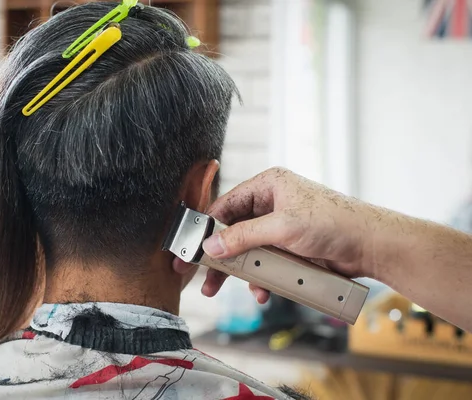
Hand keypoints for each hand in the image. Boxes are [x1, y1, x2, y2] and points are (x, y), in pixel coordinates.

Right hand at [174, 167, 381, 302]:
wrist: (372, 246)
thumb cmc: (335, 223)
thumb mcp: (283, 227)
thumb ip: (244, 236)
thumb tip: (212, 245)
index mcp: (268, 186)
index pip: (226, 206)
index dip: (206, 228)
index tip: (189, 249)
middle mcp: (272, 203)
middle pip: (233, 231)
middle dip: (219, 257)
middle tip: (201, 279)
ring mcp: (281, 226)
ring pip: (248, 250)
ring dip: (239, 272)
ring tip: (223, 291)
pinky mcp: (290, 247)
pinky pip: (265, 262)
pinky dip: (260, 278)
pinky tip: (262, 292)